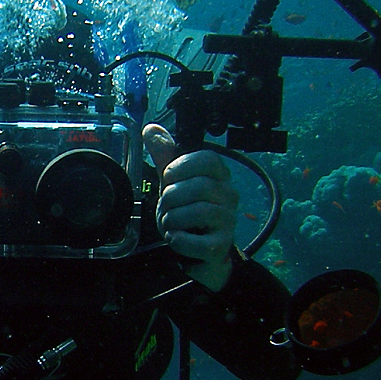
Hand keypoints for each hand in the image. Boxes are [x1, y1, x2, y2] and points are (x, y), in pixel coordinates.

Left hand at [143, 125, 237, 290]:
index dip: (183, 165)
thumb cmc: (188, 212)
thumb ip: (165, 156)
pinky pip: (198, 241)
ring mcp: (228, 222)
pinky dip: (179, 240)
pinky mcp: (221, 246)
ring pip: (199, 212)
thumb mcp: (175, 182)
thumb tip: (151, 128)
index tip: (168, 177)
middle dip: (172, 197)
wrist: (200, 251)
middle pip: (201, 186)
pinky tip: (175, 238)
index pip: (210, 159)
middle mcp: (229, 197)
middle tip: (166, 207)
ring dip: (173, 219)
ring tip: (169, 224)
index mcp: (219, 177)